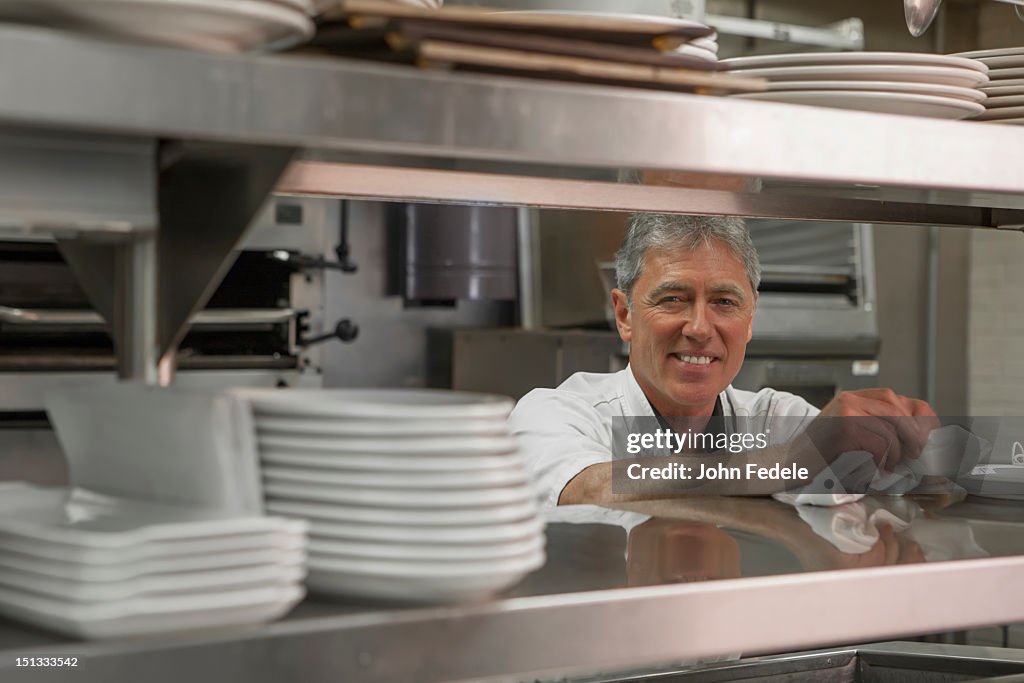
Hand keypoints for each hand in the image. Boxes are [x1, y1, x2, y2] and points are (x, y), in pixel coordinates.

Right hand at [808, 389, 939, 471]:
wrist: (790, 462)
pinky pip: (878, 442)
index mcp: (857, 398)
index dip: (922, 420)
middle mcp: (851, 399)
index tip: (925, 442)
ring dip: (897, 453)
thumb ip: (880, 430)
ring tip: (888, 465)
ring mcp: (846, 410)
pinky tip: (876, 467)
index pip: (902, 400)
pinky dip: (882, 458)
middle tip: (912, 458)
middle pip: (899, 410)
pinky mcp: (843, 427)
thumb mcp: (854, 435)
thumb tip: (919, 444)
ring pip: (891, 427)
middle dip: (913, 438)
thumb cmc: (823, 454)